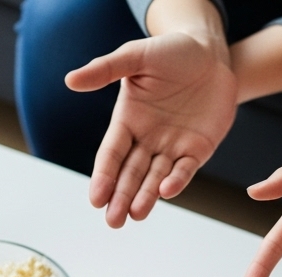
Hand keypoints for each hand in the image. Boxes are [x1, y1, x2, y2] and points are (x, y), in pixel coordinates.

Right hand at [66, 32, 237, 227]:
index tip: (96, 198)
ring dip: (145, 197)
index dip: (104, 176)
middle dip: (121, 197)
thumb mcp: (137, 56)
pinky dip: (176, 181)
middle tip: (113, 221)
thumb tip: (70, 81)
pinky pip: (185, 169)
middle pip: (130, 173)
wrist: (211, 53)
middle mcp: (147, 138)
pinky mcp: (198, 149)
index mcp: (127, 120)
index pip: (111, 154)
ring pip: (155, 177)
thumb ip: (106, 69)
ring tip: (135, 215)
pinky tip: (166, 192)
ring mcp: (172, 146)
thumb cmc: (171, 51)